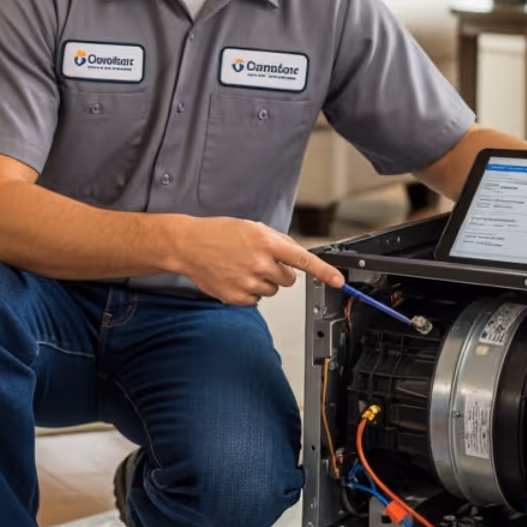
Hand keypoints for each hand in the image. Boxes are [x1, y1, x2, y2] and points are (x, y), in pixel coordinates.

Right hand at [170, 216, 344, 304]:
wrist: (188, 245)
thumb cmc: (218, 233)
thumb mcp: (251, 227)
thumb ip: (276, 241)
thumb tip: (294, 254)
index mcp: (266, 243)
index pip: (303, 260)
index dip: (324, 272)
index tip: (338, 281)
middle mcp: (260, 264)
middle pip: (289, 280)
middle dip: (279, 272)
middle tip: (258, 261)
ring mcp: (248, 282)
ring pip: (273, 291)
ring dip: (263, 282)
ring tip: (242, 268)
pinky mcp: (237, 297)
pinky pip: (256, 300)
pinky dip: (248, 291)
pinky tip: (234, 278)